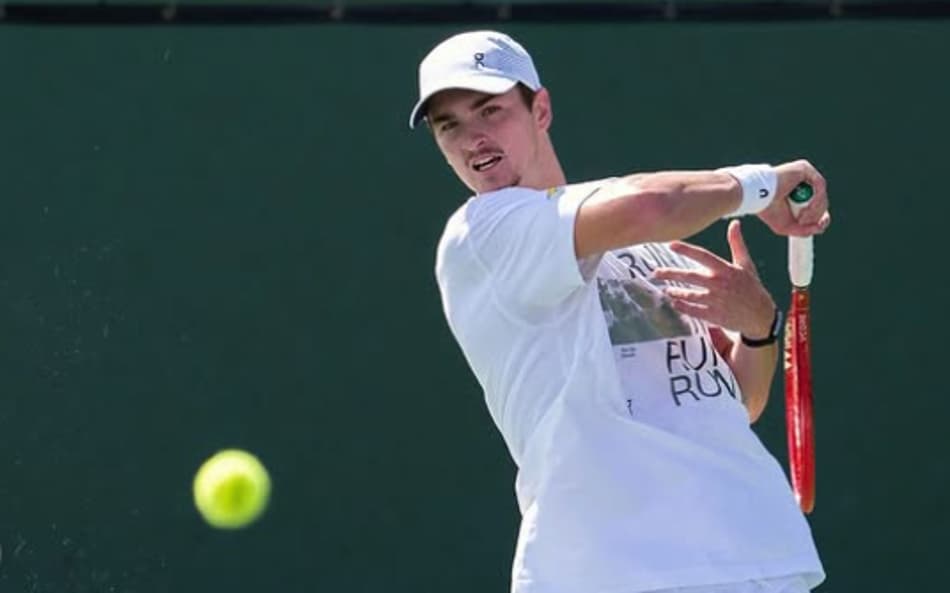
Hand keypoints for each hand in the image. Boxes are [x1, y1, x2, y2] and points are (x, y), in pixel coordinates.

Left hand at [651, 220, 775, 337]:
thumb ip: (737, 243)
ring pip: (689, 294)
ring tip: (666, 290)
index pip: (702, 256)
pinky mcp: (714, 315)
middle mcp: (719, 284)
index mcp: (725, 269)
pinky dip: (682, 307)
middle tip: (655, 273)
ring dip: (675, 292)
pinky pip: (693, 310)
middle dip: (670, 274)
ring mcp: (715, 301)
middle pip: (689, 276)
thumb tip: (734, 223)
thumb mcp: (746, 264)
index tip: (670, 244)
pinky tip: (675, 303)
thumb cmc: (751, 287)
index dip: (686, 249)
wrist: (760, 315)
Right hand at [757, 159, 830, 236]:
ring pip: (821, 194)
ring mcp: (804, 173)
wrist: (756, 197)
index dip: (820, 215)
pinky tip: (807, 208)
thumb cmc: (767, 209)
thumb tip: (820, 228)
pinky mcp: (804, 168)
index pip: (817, 203)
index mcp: (797, 192)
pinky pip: (819, 185)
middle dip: (816, 214)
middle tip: (803, 222)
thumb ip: (804, 230)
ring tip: (802, 218)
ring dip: (816, 209)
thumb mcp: (787, 226)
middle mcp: (802, 181)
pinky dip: (816, 199)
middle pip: (821, 200)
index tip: (819, 225)